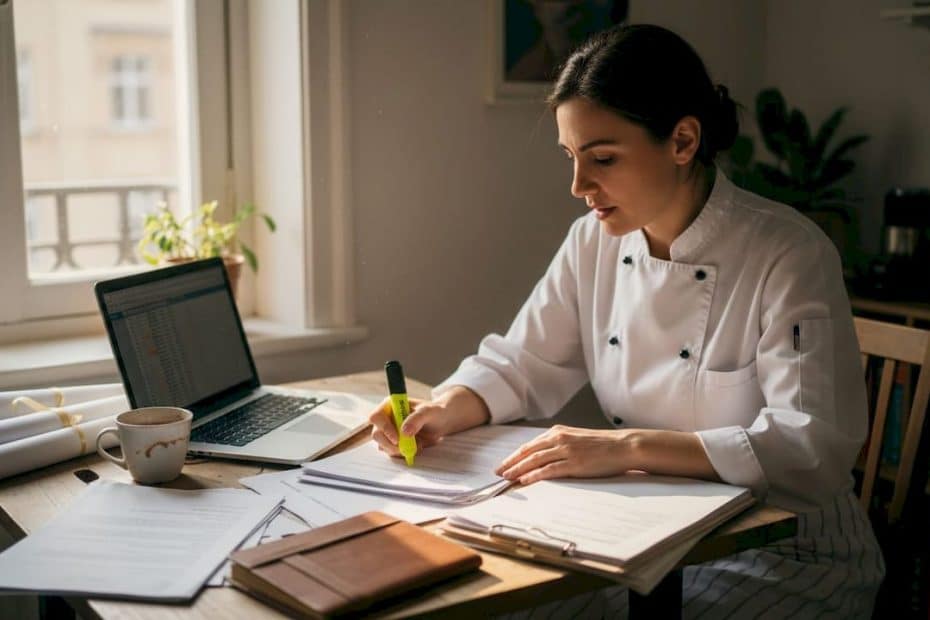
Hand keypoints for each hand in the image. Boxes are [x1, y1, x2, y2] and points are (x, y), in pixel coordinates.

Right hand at [367, 386, 490, 458]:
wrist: (441, 421)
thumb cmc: (435, 412)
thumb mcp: (428, 412)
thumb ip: (416, 419)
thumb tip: (404, 432)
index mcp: (390, 405)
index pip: (376, 417)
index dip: (384, 428)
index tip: (397, 438)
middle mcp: (386, 418)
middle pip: (377, 434)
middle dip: (391, 444)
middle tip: (407, 448)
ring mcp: (388, 431)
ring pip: (383, 445)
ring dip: (398, 450)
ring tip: (417, 445)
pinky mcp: (393, 442)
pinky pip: (391, 452)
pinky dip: (402, 453)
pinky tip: (415, 447)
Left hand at [495, 425, 636, 484]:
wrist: (623, 446)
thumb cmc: (602, 446)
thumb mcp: (576, 440)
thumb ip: (559, 445)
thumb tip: (543, 457)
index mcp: (558, 432)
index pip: (529, 445)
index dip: (514, 456)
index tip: (503, 464)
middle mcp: (559, 439)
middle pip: (528, 452)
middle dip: (510, 463)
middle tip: (498, 473)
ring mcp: (566, 451)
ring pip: (535, 460)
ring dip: (518, 469)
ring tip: (507, 478)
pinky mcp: (574, 463)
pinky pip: (549, 470)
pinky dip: (534, 475)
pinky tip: (524, 481)